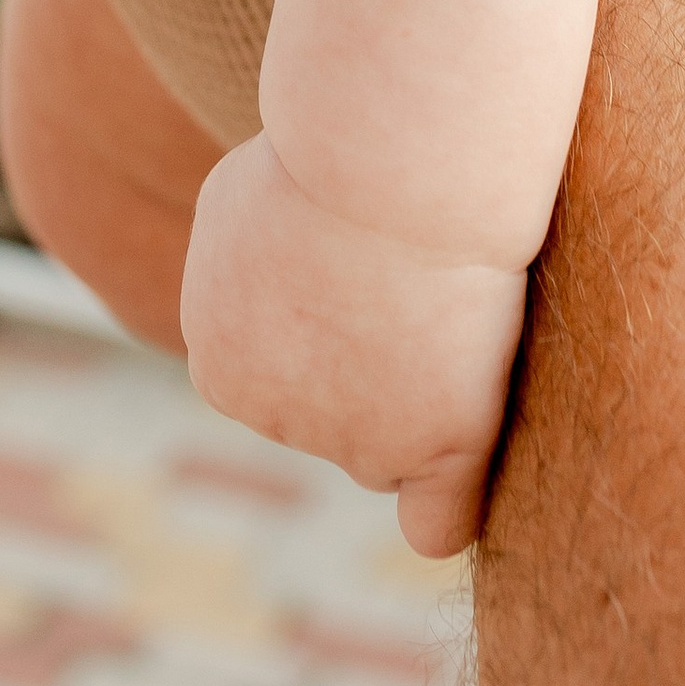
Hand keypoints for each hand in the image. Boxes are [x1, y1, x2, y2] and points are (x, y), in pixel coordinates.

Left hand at [178, 132, 524, 555]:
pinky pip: (436, 521)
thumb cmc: (314, 163)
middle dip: (366, 357)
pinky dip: (448, 507)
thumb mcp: (234, 207)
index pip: (279, 375)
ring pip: (389, 445)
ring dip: (414, 393)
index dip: (321, 325)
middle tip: (400, 270)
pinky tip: (465, 470)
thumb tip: (259, 298)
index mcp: (219, 367)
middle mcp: (275, 422)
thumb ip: (237, 273)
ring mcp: (353, 444)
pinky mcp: (432, 447)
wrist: (384, 165)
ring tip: (438, 296)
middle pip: (336, 413)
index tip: (350, 265)